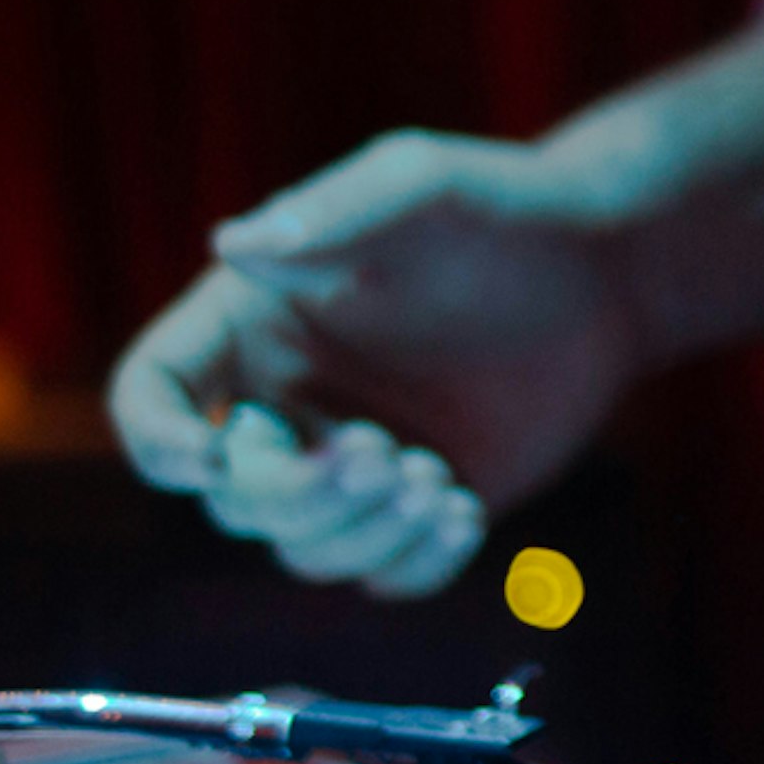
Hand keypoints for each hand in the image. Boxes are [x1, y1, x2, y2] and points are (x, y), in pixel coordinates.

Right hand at [105, 130, 647, 596]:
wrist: (607, 269)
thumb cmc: (504, 210)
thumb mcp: (421, 187)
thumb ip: (333, 215)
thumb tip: (231, 244)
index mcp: (253, 324)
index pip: (155, 392)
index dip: (157, 435)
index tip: (211, 454)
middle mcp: (287, 401)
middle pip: (234, 495)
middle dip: (300, 491)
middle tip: (386, 452)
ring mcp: (351, 462)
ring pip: (304, 547)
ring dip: (361, 532)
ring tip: (439, 481)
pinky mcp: (417, 503)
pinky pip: (384, 576)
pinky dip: (414, 563)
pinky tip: (467, 512)